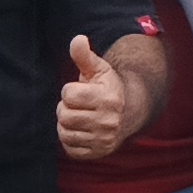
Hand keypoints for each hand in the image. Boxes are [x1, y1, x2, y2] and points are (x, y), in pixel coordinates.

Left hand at [57, 35, 130, 159]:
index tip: (80, 91)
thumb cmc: (107, 87)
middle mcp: (108, 121)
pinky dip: (70, 140)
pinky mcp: (98, 153)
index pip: (68, 94)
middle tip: (76, 106)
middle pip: (64, 116)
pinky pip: (70, 150)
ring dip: (66, 124)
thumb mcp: (98, 69)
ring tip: (77, 117)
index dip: (69, 91)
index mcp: (107, 99)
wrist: (128, 112)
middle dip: (65, 108)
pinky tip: (80, 130)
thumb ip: (84, 55)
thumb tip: (77, 39)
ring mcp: (104, 140)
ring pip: (65, 134)